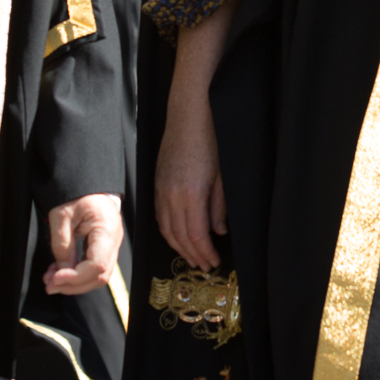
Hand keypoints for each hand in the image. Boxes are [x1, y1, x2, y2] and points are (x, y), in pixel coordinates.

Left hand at [41, 193, 122, 295]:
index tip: (54, 278)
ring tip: (51, 280)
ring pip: (98, 276)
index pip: (97, 265)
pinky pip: (94, 268)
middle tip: (49, 285)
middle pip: (100, 276)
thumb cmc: (75, 194)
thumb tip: (62, 272)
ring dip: (74, 283)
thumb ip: (62, 245)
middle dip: (73, 285)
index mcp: (106, 229)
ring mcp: (111, 245)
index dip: (75, 277)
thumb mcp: (61, 215)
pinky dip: (77, 275)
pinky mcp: (104, 248)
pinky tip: (59, 272)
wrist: (88, 184)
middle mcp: (114, 240)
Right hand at [155, 88, 225, 269]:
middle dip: (193, 255)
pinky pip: (159, 215)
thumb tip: (218, 231)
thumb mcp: (222, 176)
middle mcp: (172, 195)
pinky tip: (177, 236)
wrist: (189, 114)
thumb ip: (219, 207)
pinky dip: (168, 230)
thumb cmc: (210, 139)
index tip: (214, 261)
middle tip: (205, 265)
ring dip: (179, 246)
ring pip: (166, 228)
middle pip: (180, 236)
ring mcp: (161, 189)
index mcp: (191, 194)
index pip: (197, 235)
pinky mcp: (157, 182)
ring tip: (192, 257)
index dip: (205, 252)